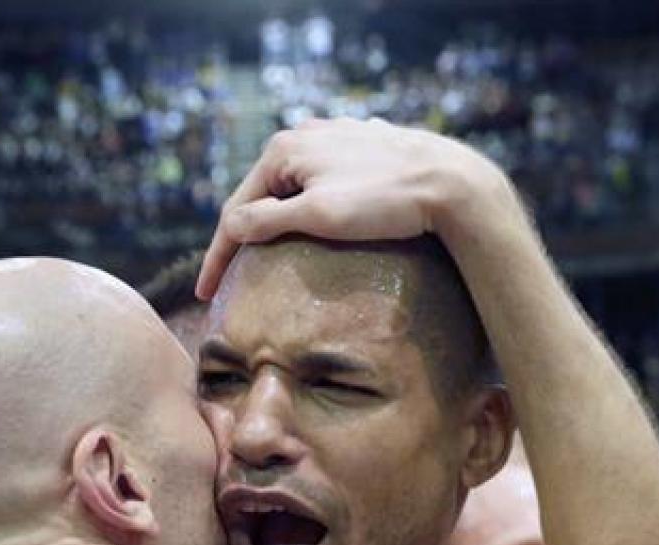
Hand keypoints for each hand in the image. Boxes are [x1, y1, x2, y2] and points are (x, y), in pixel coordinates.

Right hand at [198, 118, 508, 298]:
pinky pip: (322, 181)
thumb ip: (268, 222)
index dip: (218, 257)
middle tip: (231, 277)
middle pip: (262, 195)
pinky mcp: (364, 147)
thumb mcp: (318, 216)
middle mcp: (304, 135)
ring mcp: (335, 138)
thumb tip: (231, 228)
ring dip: (276, 218)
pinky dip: (308, 206)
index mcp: (284, 149)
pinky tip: (312, 222)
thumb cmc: (384, 203)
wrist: (452, 183)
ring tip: (267, 253)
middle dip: (245, 235)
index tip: (206, 296)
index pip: (236, 211)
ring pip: (293, 187)